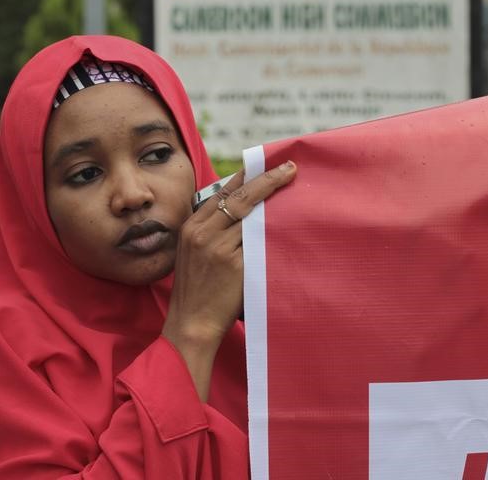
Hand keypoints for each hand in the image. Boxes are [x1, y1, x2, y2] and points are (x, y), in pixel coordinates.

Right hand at [162, 160, 296, 399]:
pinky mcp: (237, 266)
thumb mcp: (193, 253)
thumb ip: (212, 230)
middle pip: (241, 197)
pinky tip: (291, 223)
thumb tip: (245, 211)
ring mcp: (220, 249)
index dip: (246, 176)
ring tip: (296, 192)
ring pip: (253, 217)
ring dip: (276, 204)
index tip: (266, 164)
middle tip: (290, 168)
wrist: (192, 324)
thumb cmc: (196, 290)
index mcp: (192, 227)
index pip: (222, 192)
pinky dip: (275, 231)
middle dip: (268, 179)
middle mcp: (204, 234)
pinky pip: (260, 242)